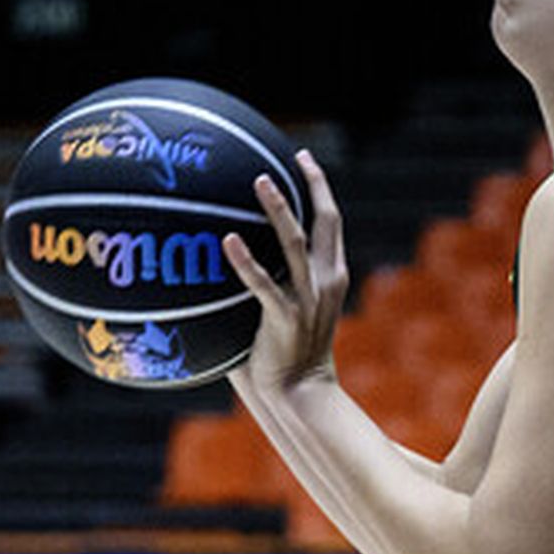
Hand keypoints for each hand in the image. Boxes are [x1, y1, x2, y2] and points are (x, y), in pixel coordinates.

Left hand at [223, 150, 346, 394]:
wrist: (299, 394)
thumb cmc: (284, 353)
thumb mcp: (286, 308)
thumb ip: (266, 280)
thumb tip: (222, 250)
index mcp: (331, 277)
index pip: (331, 223)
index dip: (319, 188)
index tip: (302, 159)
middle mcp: (325, 282)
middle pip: (325, 222)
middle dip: (312, 186)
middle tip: (289, 159)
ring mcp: (307, 301)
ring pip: (296, 243)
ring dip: (279, 210)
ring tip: (260, 181)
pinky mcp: (285, 320)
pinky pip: (263, 286)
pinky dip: (245, 263)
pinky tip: (227, 241)